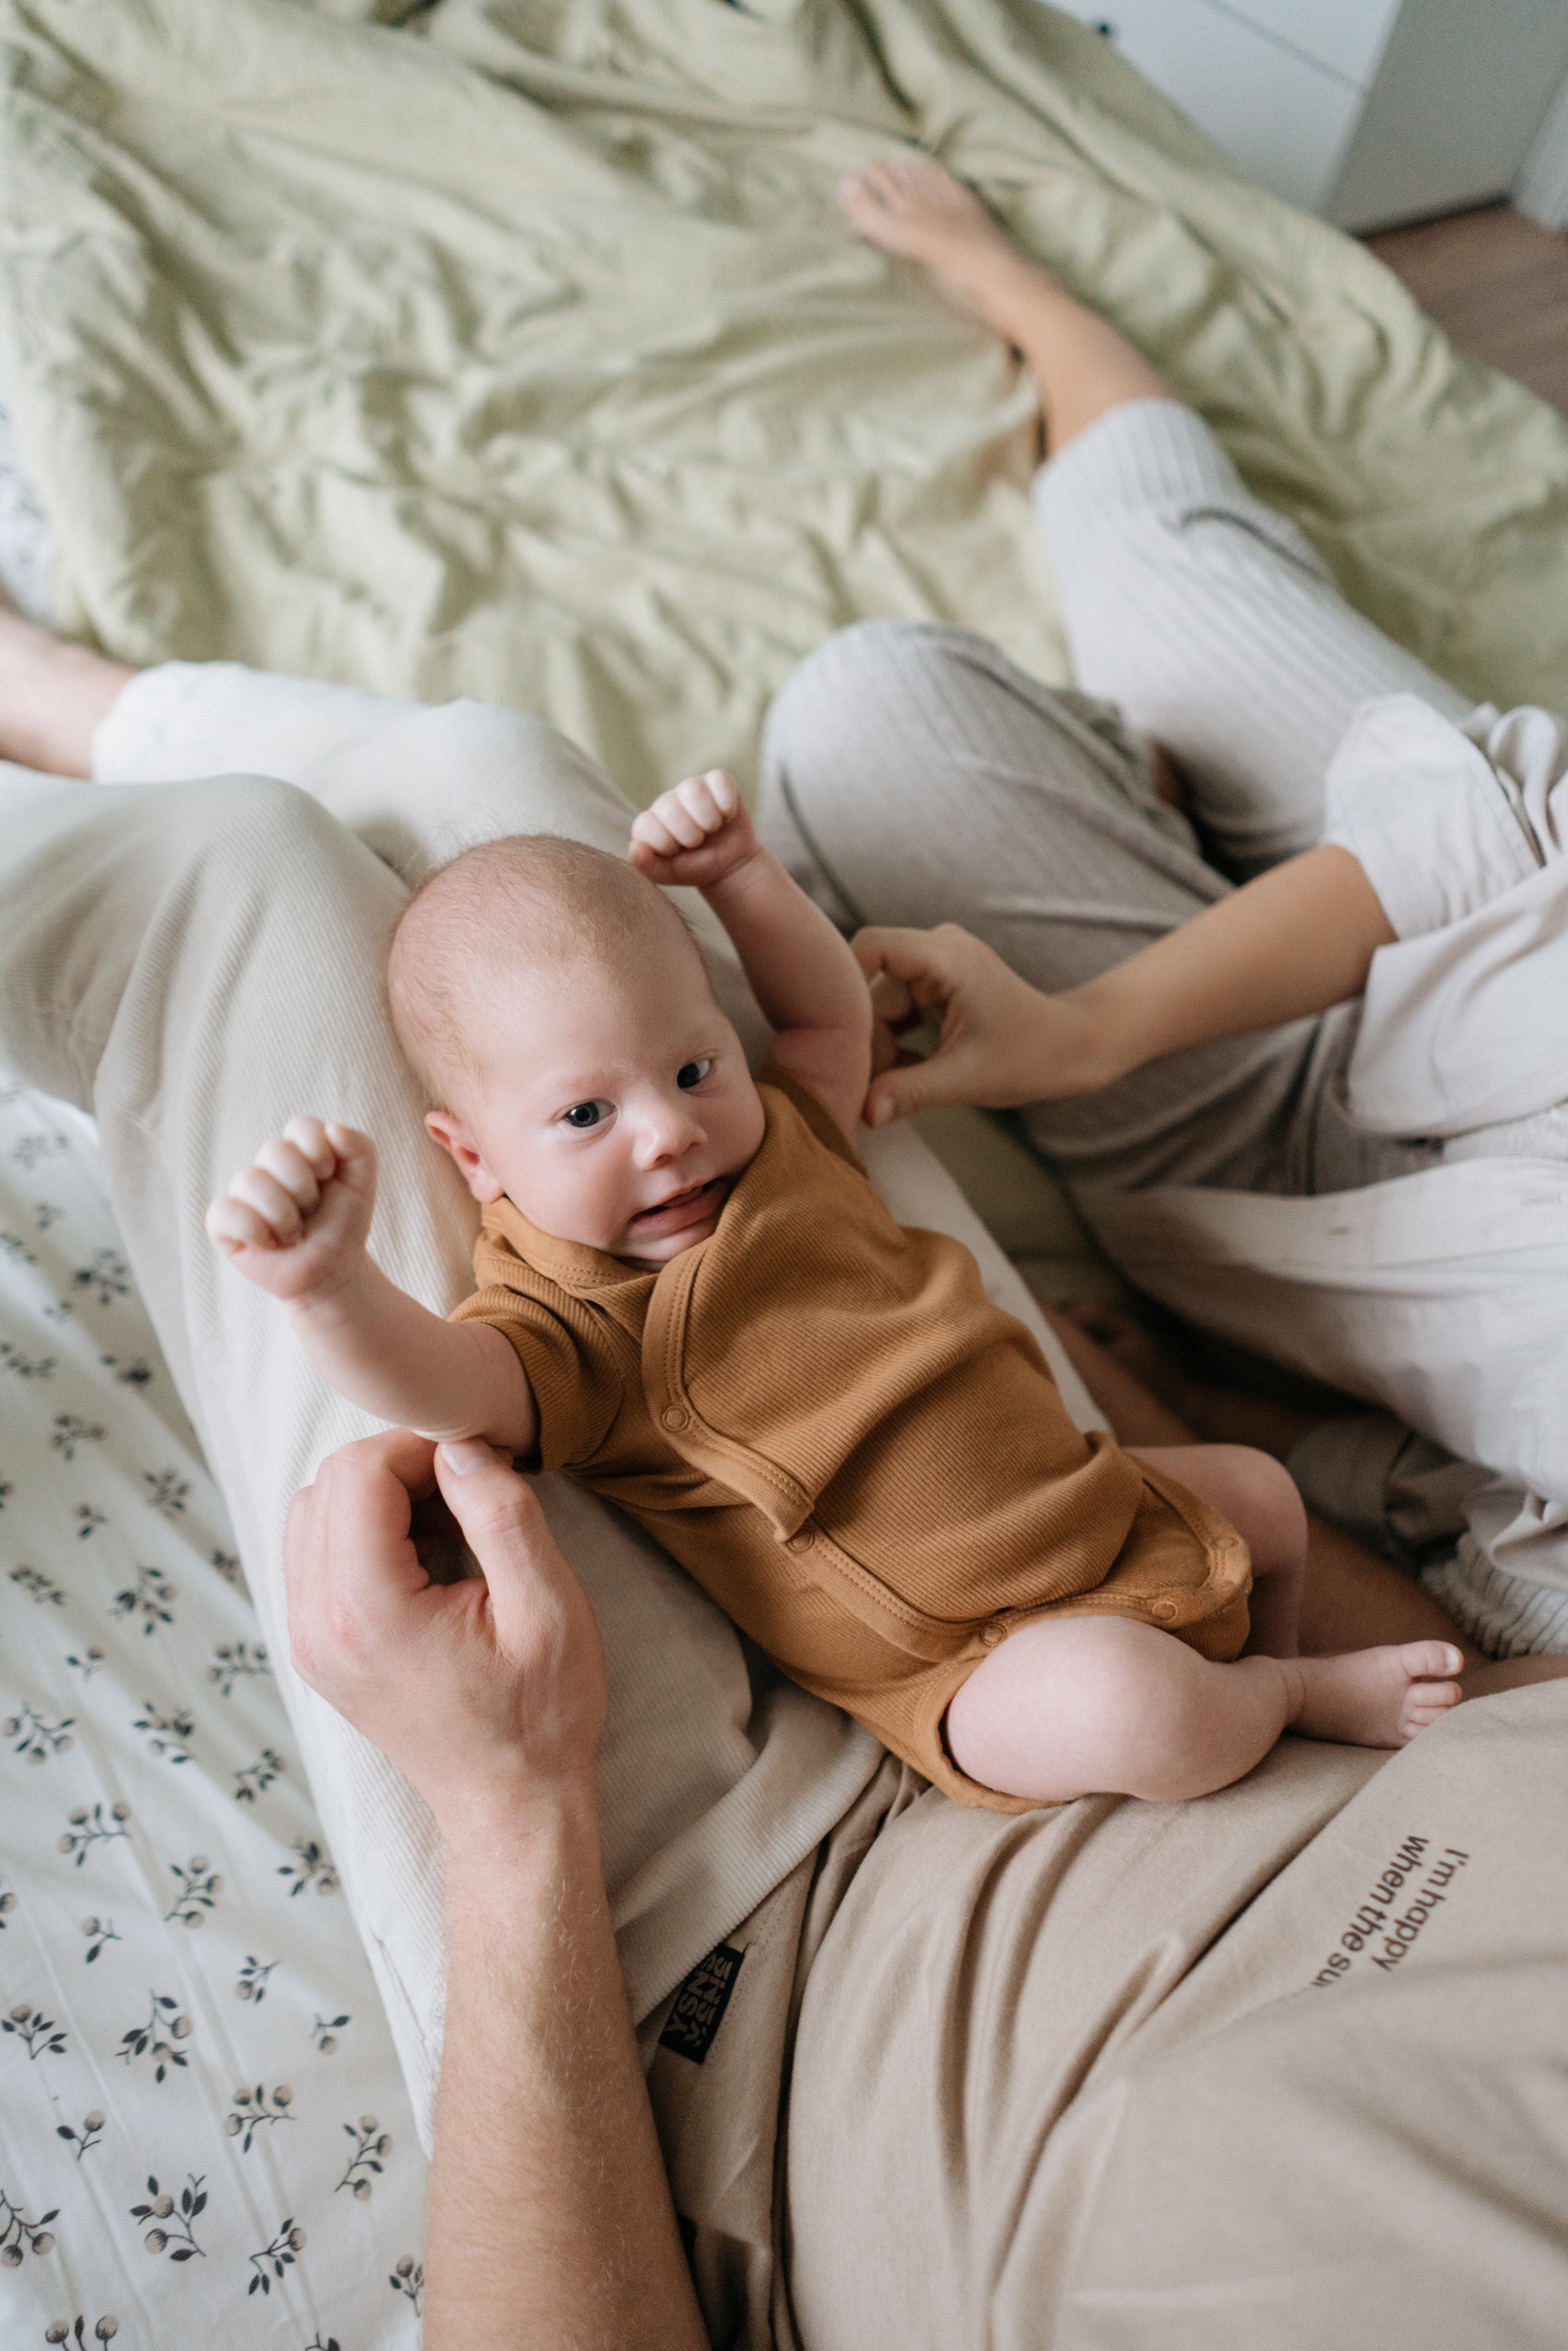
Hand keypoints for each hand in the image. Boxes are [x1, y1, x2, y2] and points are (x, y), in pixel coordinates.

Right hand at [206, 1117, 375, 1303]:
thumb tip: (332, 1130)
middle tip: (311, 1210)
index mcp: (298, 1150)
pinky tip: (269, 1243)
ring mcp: (242, 1194)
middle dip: (304, 1188)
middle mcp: (266, 1167)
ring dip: (284, 1215)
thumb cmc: (343, 1224)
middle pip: (274, 1150)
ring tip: (294, 1232)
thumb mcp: (362, 1183)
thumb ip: (359, 1146)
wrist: (333, 1270)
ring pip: (249, 1181)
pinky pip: (224, 1213)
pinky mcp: (223, 1224)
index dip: (319, 1151)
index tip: (329, 1176)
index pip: (300, 1126)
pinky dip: (254, 1230)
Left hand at [284, 1431, 605, 1845]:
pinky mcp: (315, 1649)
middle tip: (467, 1496)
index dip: (421, 1447)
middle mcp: (317, 1624)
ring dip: (377, 1496)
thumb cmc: (540, 1715)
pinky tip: (420, 1554)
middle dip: (399, 1466)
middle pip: (328, 1484)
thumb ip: (503, 1515)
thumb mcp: (548, 1608)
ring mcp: (308, 1640)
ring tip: (446, 1524)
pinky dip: (361, 1530)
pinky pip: (313, 1552)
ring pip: (312, 1511)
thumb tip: (462, 1448)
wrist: (510, 1806)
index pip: (359, 1472)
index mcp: (368, 1611)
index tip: (479, 1471)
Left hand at [628, 768, 760, 889]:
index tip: (677, 852)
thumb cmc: (695, 867)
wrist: (730, 865)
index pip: (645, 825)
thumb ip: (648, 866)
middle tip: (697, 842)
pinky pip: (720, 780)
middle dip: (690, 835)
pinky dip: (727, 805)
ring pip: (694, 791)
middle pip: (670, 809)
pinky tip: (727, 816)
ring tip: (712, 829)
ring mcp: (692, 787)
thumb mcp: (669, 874)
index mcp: (649, 823)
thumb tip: (634, 849)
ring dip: (708, 819)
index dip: (665, 844)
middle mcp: (667, 800)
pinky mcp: (717, 781)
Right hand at [853, 923, 1121, 1123]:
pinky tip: (908, 1069)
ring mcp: (937, 963)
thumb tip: (863, 1113)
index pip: (870, 947)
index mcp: (947, 957)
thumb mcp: (968, 1079)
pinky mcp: (937, 982)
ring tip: (895, 1080)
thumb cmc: (1033, 1056)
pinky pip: (895, 1005)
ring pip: (878, 998)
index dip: (842, 987)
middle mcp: (938, 948)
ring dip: (879, 1041)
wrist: (1074, 1046)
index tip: (834, 1038)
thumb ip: (911, 1092)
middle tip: (871, 1082)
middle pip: (870, 982)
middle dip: (865, 1032)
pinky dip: (894, 1038)